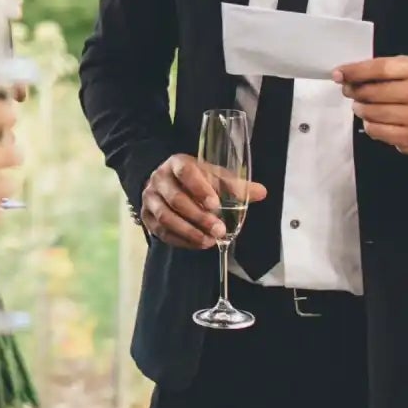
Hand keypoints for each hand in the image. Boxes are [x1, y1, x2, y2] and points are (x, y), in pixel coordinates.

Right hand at [139, 154, 266, 250]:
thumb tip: (261, 192)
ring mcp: (150, 199)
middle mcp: (159, 179)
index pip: (185, 172)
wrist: (166, 183)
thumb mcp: (214, 177)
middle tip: (219, 230)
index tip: (215, 204)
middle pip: (175, 199)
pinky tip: (199, 244)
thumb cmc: (195, 179)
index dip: (199, 188)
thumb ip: (235, 185)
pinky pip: (162, 231)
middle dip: (199, 217)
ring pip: (166, 217)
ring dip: (189, 232)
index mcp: (177, 164)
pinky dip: (181, 240)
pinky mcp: (146, 217)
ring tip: (210, 241)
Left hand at [335, 56, 407, 154]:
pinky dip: (368, 125)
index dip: (355, 71)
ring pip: (371, 113)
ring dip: (360, 109)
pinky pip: (376, 130)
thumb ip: (374, 70)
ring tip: (362, 106)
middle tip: (350, 92)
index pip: (380, 68)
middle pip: (372, 92)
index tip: (338, 74)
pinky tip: (374, 120)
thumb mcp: (401, 72)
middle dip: (354, 92)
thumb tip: (341, 75)